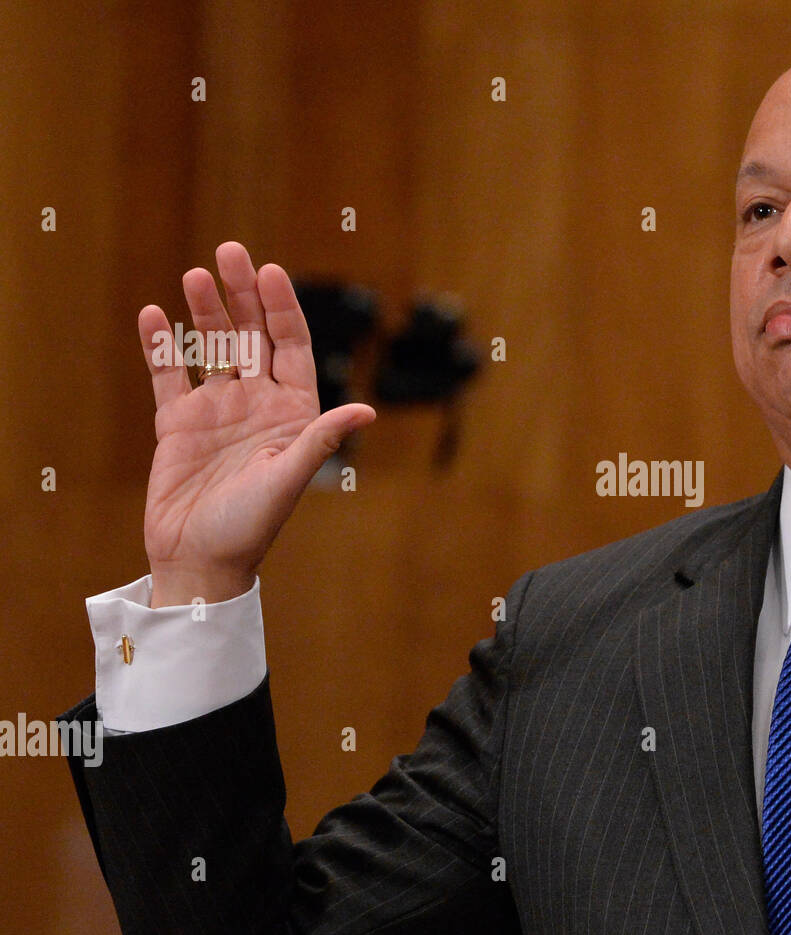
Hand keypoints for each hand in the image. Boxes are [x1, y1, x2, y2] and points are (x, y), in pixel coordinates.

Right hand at [141, 241, 375, 606]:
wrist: (200, 560)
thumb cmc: (252, 525)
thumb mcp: (289, 477)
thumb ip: (321, 439)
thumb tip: (368, 409)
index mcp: (292, 413)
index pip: (291, 347)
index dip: (281, 309)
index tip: (270, 272)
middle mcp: (257, 403)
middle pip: (251, 336)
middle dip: (242, 295)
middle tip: (229, 251)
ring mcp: (216, 409)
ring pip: (211, 347)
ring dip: (203, 311)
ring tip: (195, 275)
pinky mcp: (177, 423)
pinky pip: (169, 374)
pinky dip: (162, 345)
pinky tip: (155, 313)